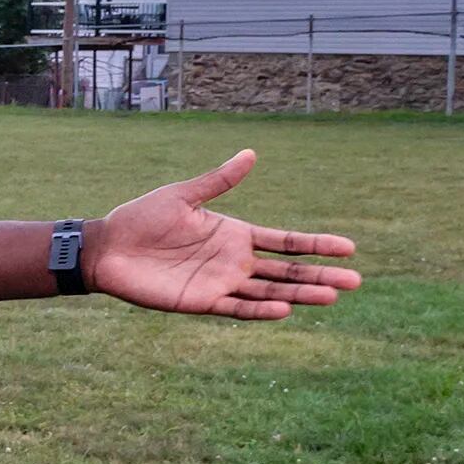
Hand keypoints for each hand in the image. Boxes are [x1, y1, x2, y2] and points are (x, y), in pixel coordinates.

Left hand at [92, 149, 358, 320]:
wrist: (108, 247)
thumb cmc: (141, 218)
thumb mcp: (183, 195)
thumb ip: (218, 181)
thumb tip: (251, 154)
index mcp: (234, 233)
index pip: (285, 241)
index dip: (316, 245)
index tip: (349, 247)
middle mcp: (234, 261)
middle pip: (286, 270)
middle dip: (319, 275)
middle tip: (356, 281)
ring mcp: (220, 282)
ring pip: (269, 291)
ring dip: (299, 294)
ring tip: (331, 297)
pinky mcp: (201, 301)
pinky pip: (237, 307)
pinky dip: (260, 309)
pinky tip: (284, 309)